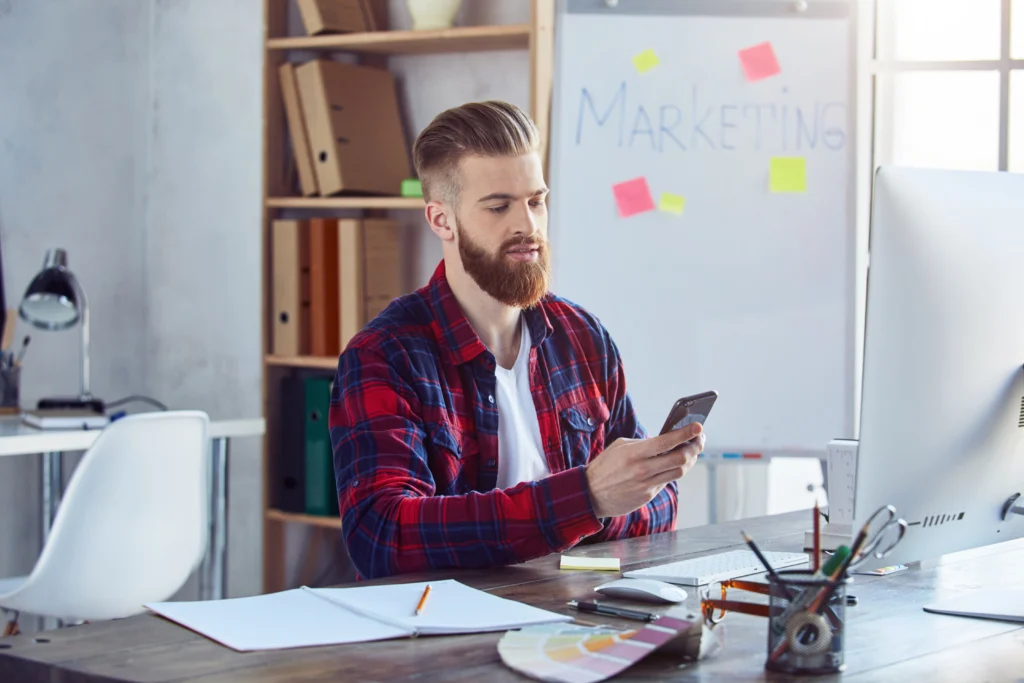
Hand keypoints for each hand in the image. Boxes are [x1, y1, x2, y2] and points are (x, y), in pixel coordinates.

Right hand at [584, 422, 704, 518]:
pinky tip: (676, 464)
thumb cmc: (605, 466)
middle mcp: (642, 469)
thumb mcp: (620, 447)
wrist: (590, 494)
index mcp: (634, 453)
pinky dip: (674, 471)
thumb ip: (643, 444)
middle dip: (695, 447)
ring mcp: (646, 484)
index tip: (699, 427)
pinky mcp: (648, 495)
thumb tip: (667, 440)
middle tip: (700, 439)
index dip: (686, 433)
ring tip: (692, 451)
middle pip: (680, 458)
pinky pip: (667, 481)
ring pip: (679, 471)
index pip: (666, 441)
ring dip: (690, 460)